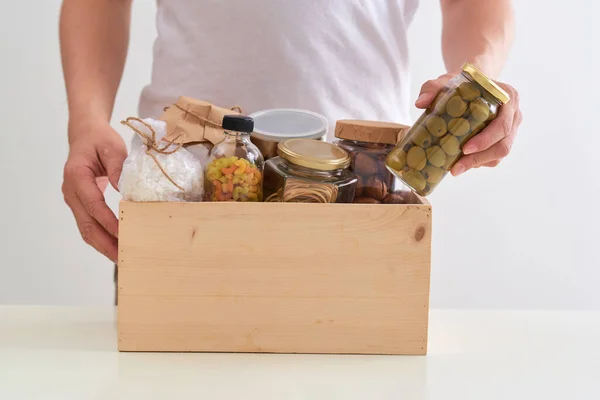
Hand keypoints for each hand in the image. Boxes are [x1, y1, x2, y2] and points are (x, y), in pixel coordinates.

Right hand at [62, 121, 126, 261]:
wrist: (85, 135)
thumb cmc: (100, 139)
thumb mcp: (113, 147)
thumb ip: (119, 168)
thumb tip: (126, 192)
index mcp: (77, 176)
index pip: (93, 205)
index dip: (108, 222)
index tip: (123, 234)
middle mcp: (71, 191)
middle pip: (86, 224)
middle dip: (105, 243)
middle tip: (123, 257)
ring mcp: (73, 200)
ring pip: (85, 228)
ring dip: (103, 245)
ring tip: (121, 258)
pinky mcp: (80, 204)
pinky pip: (88, 224)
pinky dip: (101, 238)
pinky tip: (115, 247)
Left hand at [415, 72, 521, 175]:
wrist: (472, 87)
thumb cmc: (462, 84)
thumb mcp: (446, 81)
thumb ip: (432, 87)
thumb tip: (420, 103)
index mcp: (507, 97)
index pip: (503, 123)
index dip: (486, 139)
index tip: (465, 148)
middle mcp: (514, 114)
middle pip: (503, 144)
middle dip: (479, 158)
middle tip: (456, 167)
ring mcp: (511, 129)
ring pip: (500, 153)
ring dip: (478, 163)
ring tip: (455, 169)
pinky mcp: (503, 140)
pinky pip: (494, 157)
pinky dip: (478, 163)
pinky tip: (461, 164)